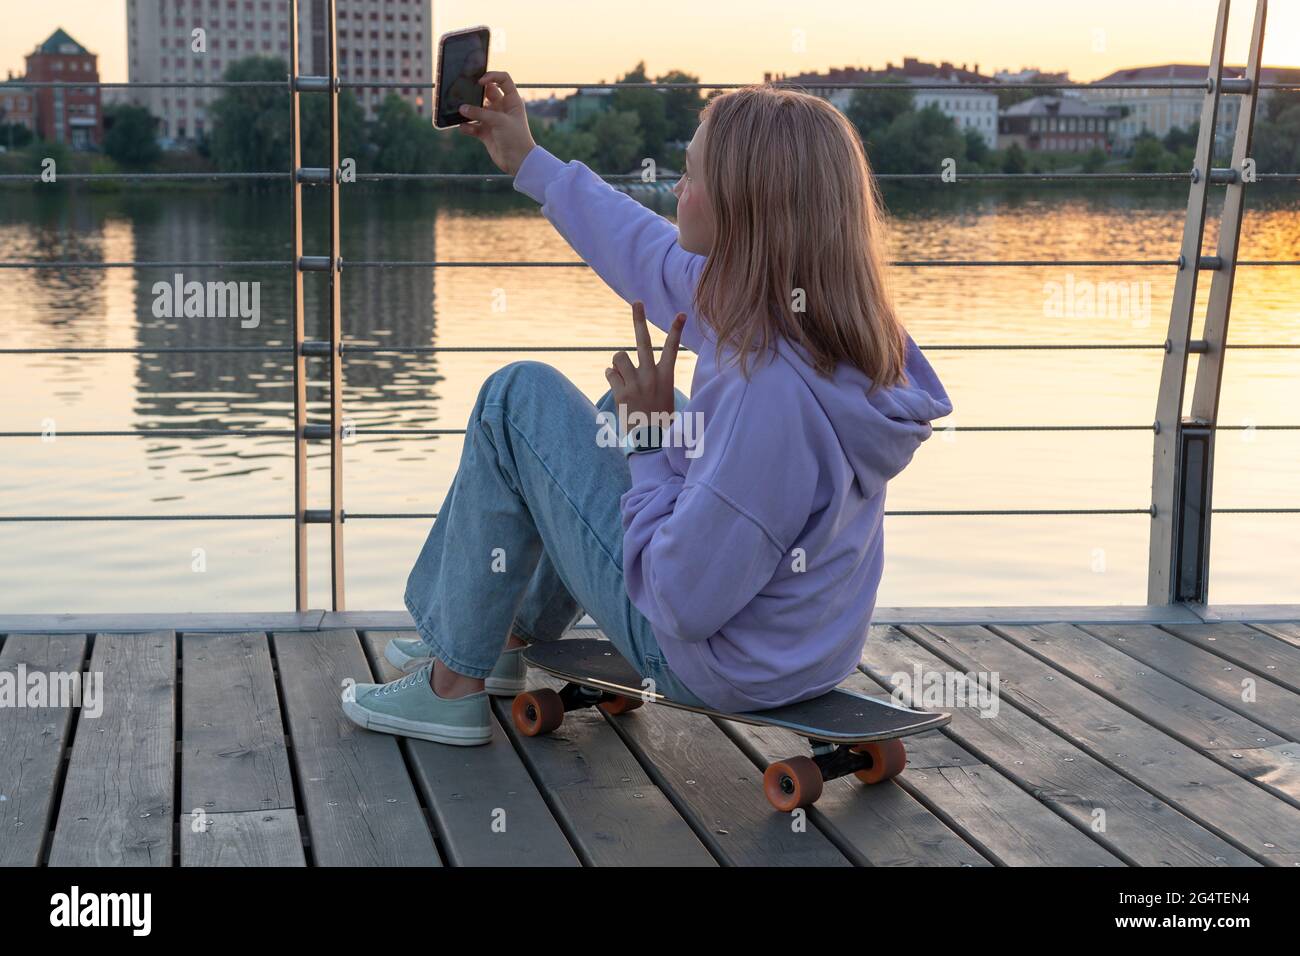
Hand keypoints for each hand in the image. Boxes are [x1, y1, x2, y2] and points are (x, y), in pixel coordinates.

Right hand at [456, 71, 536, 176]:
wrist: (519, 162)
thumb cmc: (516, 138)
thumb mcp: (499, 121)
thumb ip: (480, 113)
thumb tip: (461, 109)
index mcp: (511, 100)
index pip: (503, 79)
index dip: (491, 76)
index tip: (479, 81)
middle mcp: (502, 108)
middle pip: (486, 93)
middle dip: (475, 92)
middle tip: (463, 91)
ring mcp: (493, 120)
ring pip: (476, 110)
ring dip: (468, 110)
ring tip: (459, 111)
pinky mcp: (486, 133)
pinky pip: (472, 126)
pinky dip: (466, 127)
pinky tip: (463, 127)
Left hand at [606, 301, 685, 426]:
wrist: (651, 441)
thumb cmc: (658, 420)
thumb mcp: (662, 397)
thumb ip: (644, 377)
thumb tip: (614, 363)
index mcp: (666, 377)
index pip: (672, 348)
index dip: (676, 330)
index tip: (681, 314)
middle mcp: (652, 376)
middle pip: (643, 341)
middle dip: (640, 319)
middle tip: (637, 302)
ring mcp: (637, 383)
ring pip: (619, 357)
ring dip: (618, 364)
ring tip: (624, 378)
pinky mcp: (622, 392)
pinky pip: (610, 373)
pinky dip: (611, 377)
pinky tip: (618, 390)